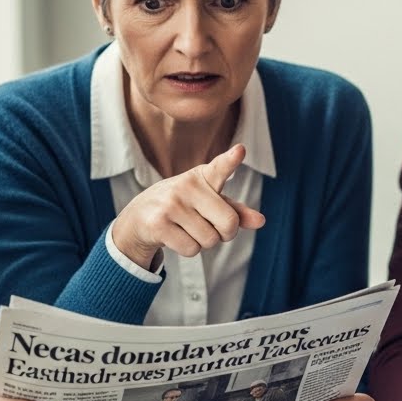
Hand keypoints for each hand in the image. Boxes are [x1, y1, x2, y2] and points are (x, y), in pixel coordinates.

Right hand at [110, 144, 265, 268]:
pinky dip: (188, 249)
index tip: (240, 151)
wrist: (140, 217)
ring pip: (209, 240)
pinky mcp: (158, 223)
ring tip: (185, 228)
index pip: (219, 168)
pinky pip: (191, 249)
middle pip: (229, 223)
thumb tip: (261, 221)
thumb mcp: (209, 203)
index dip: (231, 160)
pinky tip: (174, 236)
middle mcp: (187, 185)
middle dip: (224, 234)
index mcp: (202, 176)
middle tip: (209, 226)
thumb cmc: (182, 207)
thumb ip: (235, 211)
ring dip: (202, 243)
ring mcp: (171, 203)